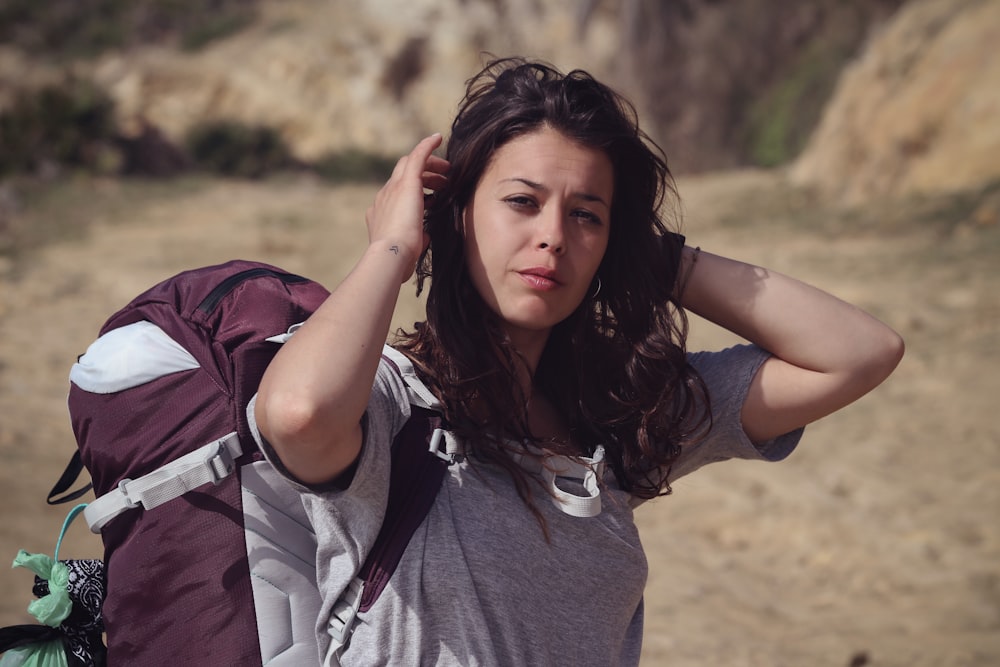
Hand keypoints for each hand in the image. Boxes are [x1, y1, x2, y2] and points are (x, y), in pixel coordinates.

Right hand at [365, 134, 448, 280]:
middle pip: (401, 175)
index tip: (430, 197)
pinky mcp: (406, 183)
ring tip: (447, 172)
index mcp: (381, 214)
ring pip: (410, 166)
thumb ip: (416, 239)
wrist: (391, 256)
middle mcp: (383, 198)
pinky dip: (427, 146)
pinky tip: (438, 138)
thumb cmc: (399, 260)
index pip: (397, 195)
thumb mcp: (409, 249)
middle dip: (422, 175)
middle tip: (442, 181)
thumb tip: (425, 235)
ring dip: (429, 166)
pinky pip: (417, 157)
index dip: (414, 193)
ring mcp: (392, 189)